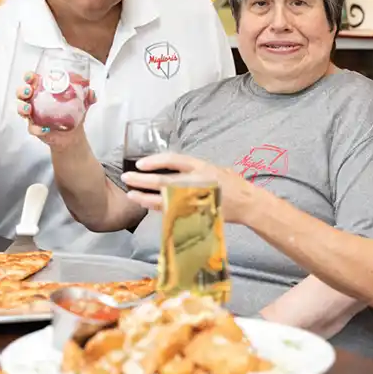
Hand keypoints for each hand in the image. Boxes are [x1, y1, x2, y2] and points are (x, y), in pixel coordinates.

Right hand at [16, 72, 96, 151]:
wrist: (73, 134)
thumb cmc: (73, 113)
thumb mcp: (82, 103)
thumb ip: (88, 97)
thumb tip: (91, 93)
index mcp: (44, 90)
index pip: (32, 80)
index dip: (29, 77)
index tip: (30, 76)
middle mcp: (35, 101)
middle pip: (22, 93)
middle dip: (22, 90)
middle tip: (28, 91)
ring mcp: (33, 115)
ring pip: (22, 109)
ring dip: (22, 107)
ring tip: (29, 108)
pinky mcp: (35, 128)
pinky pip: (32, 128)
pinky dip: (37, 129)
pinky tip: (45, 129)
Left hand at [121, 153, 259, 222]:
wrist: (246, 203)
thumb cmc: (229, 183)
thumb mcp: (212, 168)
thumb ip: (191, 168)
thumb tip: (168, 167)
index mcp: (201, 167)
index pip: (173, 160)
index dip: (155, 161)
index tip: (140, 164)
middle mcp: (196, 181)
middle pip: (163, 181)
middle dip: (142, 180)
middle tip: (127, 178)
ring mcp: (194, 199)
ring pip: (164, 199)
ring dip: (145, 197)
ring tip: (131, 194)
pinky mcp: (194, 213)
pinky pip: (171, 211)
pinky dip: (157, 208)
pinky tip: (146, 205)